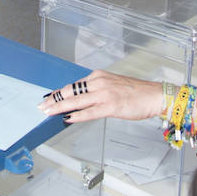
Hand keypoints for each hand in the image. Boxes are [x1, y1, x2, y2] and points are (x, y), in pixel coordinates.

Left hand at [38, 70, 164, 123]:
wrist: (154, 95)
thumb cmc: (136, 92)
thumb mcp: (113, 85)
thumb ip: (97, 90)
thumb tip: (81, 99)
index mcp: (99, 76)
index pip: (74, 85)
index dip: (59, 92)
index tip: (48, 97)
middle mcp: (99, 82)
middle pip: (71, 91)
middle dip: (54, 99)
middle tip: (42, 106)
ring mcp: (104, 94)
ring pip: (76, 101)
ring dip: (60, 107)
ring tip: (49, 112)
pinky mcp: (111, 106)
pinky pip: (90, 112)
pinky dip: (77, 116)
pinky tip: (68, 119)